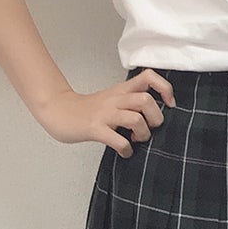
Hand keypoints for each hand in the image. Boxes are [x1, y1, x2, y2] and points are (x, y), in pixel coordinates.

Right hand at [38, 68, 176, 154]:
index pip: (149, 77)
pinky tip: (124, 151)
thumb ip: (132, 102)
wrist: (58, 111)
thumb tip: (155, 115)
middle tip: (149, 128)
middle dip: (155, 118)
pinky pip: (118, 140)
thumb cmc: (88, 110)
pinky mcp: (95, 128)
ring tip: (135, 140)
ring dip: (142, 134)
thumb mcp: (113, 99)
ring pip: (136, 118)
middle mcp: (115, 99)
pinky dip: (126, 149)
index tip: (169, 104)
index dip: (164, 89)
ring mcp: (105, 114)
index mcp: (122, 90)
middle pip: (146, 100)